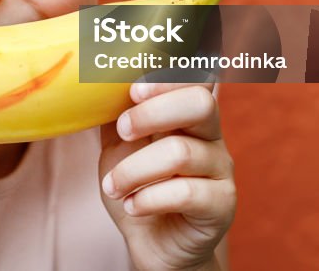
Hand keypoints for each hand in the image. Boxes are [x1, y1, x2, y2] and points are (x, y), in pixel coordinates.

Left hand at [98, 82, 234, 270]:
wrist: (152, 242)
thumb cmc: (138, 185)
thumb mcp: (120, 144)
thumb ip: (116, 110)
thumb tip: (96, 79)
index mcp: (187, 114)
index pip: (192, 79)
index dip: (166, 78)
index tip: (132, 90)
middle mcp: (211, 136)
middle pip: (200, 104)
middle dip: (152, 113)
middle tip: (123, 130)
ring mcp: (221, 170)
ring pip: (181, 153)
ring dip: (133, 169)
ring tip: (112, 186)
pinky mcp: (222, 204)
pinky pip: (186, 193)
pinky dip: (148, 198)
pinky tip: (132, 206)